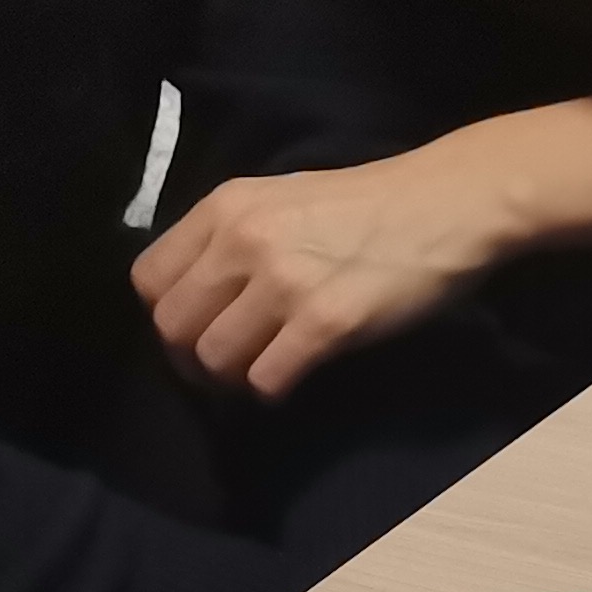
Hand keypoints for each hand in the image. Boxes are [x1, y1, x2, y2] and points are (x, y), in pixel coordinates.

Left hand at [134, 151, 502, 402]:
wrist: (442, 205)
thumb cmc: (364, 207)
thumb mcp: (280, 200)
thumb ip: (232, 238)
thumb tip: (198, 295)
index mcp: (225, 207)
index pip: (148, 281)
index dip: (168, 317)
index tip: (201, 328)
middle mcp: (244, 241)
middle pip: (173, 328)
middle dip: (193, 360)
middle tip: (227, 366)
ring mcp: (284, 282)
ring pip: (215, 360)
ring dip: (232, 380)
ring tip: (262, 371)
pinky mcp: (325, 322)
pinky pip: (266, 380)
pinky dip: (272, 391)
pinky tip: (293, 378)